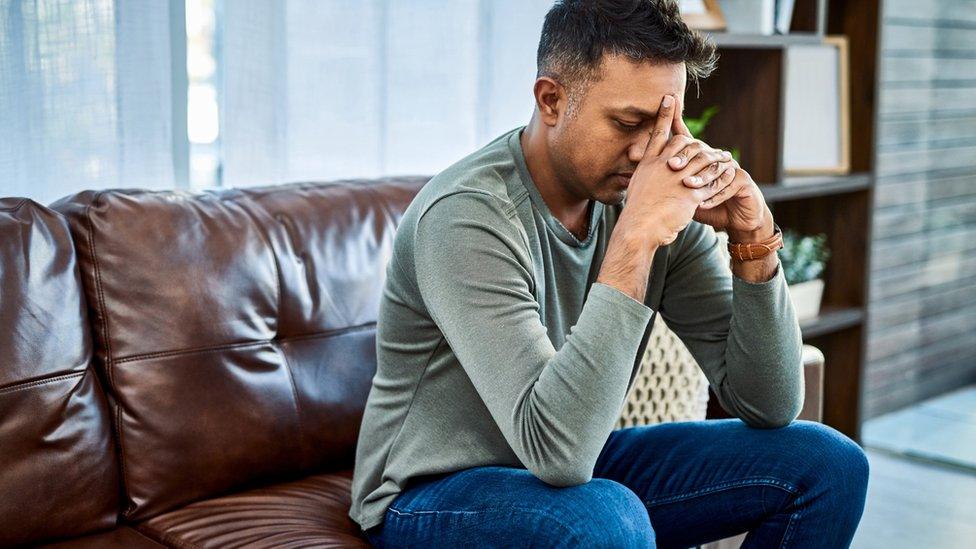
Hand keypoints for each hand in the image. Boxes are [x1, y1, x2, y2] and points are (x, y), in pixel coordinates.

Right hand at [620, 94, 734, 246]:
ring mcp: (677, 178)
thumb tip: (645, 172)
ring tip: (726, 157)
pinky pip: (709, 181)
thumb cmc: (636, 212)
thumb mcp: (636, 187)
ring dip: (716, 157)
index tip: (671, 98)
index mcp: (649, 164)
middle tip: (712, 144)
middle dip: (699, 141)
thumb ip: (645, 176)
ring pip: (701, 160)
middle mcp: (663, 166)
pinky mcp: (689, 193)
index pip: (658, 133)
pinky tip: (729, 173)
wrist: (639, 228)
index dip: (665, 115)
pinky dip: (720, 176)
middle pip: (684, 143)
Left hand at [663, 95, 774, 241]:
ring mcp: (731, 167)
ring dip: (700, 177)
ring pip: (715, 168)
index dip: (676, 124)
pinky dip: (715, 194)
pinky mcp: (743, 181)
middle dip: (686, 157)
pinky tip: (703, 203)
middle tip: (671, 166)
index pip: (686, 139)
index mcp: (700, 158)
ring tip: (687, 185)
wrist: (734, 220)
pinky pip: (729, 184)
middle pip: (700, 151)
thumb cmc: (705, 205)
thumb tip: (640, 175)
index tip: (664, 116)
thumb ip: (668, 183)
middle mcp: (716, 158)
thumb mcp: (683, 194)